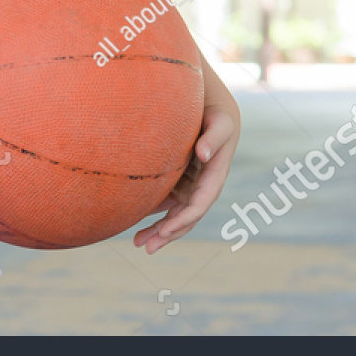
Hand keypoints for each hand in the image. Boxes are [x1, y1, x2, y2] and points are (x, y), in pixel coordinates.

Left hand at [133, 102, 238, 254]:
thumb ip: (213, 137)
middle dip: (167, 234)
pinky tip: (136, 223)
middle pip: (186, 217)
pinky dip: (154, 214)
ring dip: (159, 230)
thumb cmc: (216, 114)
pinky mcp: (180, 181)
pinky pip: (167, 203)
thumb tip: (203, 154)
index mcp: (214, 177)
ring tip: (136, 242)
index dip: (183, 220)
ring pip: (175, 214)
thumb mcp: (219, 122)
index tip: (165, 231)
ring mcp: (192, 185)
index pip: (199, 205)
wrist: (212, 108)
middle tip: (145, 247)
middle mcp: (203, 186)